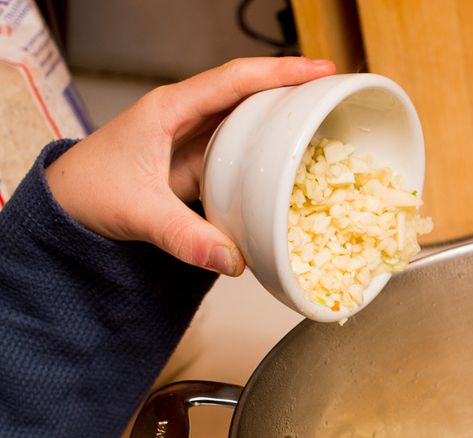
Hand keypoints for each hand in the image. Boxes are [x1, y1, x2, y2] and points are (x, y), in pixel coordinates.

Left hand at [45, 57, 335, 275]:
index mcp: (170, 109)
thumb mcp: (136, 212)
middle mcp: (185, 116)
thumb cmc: (88, 191)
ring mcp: (193, 138)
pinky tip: (293, 159)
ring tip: (324, 119)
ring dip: (284, 116)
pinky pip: (241, 147)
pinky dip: (270, 149)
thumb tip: (232, 260)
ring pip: (247, 117)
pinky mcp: (198, 161)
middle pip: (248, 90)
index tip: (320, 71)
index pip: (233, 80)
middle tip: (335, 92)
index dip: (280, 72)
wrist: (66, 205)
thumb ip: (183, 237)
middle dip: (293, 86)